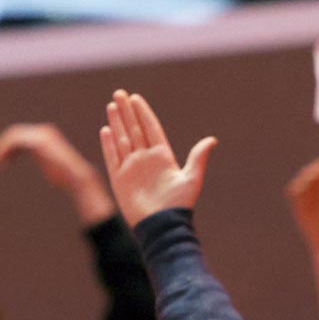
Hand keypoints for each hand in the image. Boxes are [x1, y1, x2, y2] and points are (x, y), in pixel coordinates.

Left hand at [0, 123, 115, 226]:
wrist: (77, 178)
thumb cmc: (69, 180)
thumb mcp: (57, 173)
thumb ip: (52, 169)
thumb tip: (55, 181)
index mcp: (47, 137)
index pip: (22, 137)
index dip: (10, 149)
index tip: (1, 164)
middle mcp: (44, 133)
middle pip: (16, 134)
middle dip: (2, 148)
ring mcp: (41, 136)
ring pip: (13, 137)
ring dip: (0, 149)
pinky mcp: (37, 142)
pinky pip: (14, 142)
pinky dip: (2, 151)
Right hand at [99, 90, 216, 225]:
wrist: (162, 226)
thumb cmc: (179, 205)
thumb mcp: (192, 178)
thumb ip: (198, 157)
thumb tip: (212, 140)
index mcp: (163, 157)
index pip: (151, 128)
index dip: (143, 113)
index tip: (136, 98)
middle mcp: (146, 160)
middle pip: (134, 129)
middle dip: (127, 112)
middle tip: (120, 92)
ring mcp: (132, 168)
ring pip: (122, 140)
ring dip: (117, 123)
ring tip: (112, 105)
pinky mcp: (120, 179)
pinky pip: (112, 157)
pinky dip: (108, 144)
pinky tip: (106, 129)